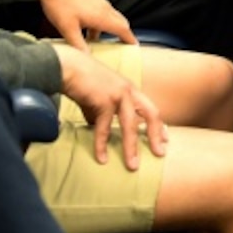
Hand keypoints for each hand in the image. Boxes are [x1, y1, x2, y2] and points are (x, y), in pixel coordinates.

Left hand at [34, 0, 134, 49]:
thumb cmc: (59, 2)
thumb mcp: (67, 27)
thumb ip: (78, 44)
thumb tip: (87, 58)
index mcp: (102, 16)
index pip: (123, 29)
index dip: (130, 39)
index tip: (134, 46)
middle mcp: (104, 7)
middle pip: (120, 21)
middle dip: (122, 33)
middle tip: (120, 43)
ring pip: (110, 15)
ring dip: (107, 26)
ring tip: (93, 37)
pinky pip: (102, 8)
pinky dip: (100, 18)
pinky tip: (84, 22)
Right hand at [57, 47, 167, 168]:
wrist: (67, 67)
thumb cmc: (81, 82)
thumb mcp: (98, 98)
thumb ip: (102, 113)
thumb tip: (100, 130)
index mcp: (130, 90)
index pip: (151, 109)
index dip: (158, 125)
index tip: (165, 140)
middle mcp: (128, 91)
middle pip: (151, 114)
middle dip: (156, 135)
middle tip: (160, 154)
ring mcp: (117, 94)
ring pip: (130, 124)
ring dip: (131, 147)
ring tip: (132, 166)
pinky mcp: (103, 100)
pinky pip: (104, 127)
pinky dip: (102, 144)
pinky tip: (102, 158)